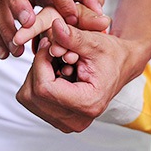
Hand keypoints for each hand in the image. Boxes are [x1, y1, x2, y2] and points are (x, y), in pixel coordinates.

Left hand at [16, 19, 139, 132]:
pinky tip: (54, 72)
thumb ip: (73, 37)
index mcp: (88, 103)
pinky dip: (37, 82)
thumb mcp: (95, 42)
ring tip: (56, 61)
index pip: (44, 88)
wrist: (121, 67)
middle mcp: (76, 120)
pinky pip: (32, 100)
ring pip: (28, 97)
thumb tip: (54, 27)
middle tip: (51, 49)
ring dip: (36, 74)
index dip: (40, 62)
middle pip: (33, 94)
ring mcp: (67, 123)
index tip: (48, 44)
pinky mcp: (59, 120)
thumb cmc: (112, 56)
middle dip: (37, 67)